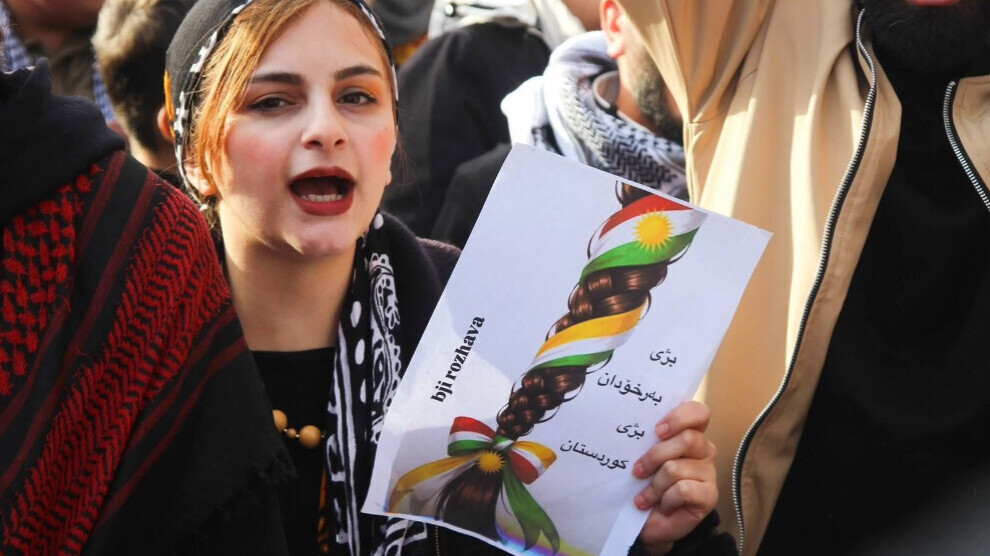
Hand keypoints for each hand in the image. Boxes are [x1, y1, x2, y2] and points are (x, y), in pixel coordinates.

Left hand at [632, 401, 717, 554]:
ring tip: (644, 498)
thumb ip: (647, 441)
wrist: (650, 522)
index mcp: (690, 433)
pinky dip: (666, 499)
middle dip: (655, 456)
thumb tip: (630, 429)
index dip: (679, 417)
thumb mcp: (645, 459)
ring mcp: (708, 472)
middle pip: (687, 439)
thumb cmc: (647, 484)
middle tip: (637, 471)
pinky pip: (683, 489)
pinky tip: (662, 506)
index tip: (657, 430)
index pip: (698, 412)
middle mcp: (704, 449)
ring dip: (655, 485)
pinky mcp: (709, 495)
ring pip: (677, 467)